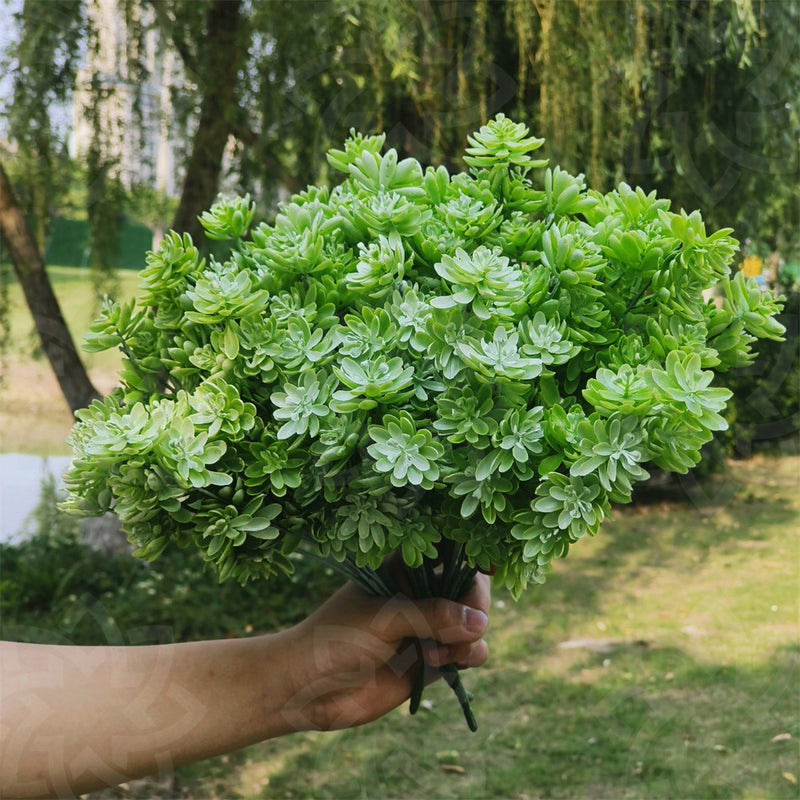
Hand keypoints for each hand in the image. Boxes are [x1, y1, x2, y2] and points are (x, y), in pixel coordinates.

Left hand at [279, 572, 490, 731]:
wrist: (307, 690)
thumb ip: (431, 616)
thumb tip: (481, 621)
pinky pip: (469, 652)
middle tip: (467, 623)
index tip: (489, 566)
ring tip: (437, 652)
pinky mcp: (433, 661)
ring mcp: (428, 628)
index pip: (446, 549)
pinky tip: (439, 663)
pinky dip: (468, 656)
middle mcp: (420, 594)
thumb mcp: (382, 619)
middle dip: (474, 603)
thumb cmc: (335, 639)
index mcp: (403, 569)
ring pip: (474, 622)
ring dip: (468, 636)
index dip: (471, 552)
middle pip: (469, 585)